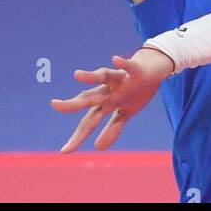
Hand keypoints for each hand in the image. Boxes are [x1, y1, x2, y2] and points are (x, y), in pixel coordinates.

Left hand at [50, 50, 174, 153]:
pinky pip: (128, 67)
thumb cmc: (137, 90)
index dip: (78, 136)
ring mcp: (121, 80)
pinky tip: (115, 59)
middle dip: (73, 103)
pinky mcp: (136, 71)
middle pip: (89, 98)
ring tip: (77, 74)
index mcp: (106, 102)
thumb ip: (112, 129)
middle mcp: (109, 90)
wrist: (155, 68)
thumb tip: (97, 147)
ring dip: (91, 76)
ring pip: (104, 76)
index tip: (65, 151)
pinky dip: (123, 64)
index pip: (89, 121)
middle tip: (54, 104)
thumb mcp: (127, 113)